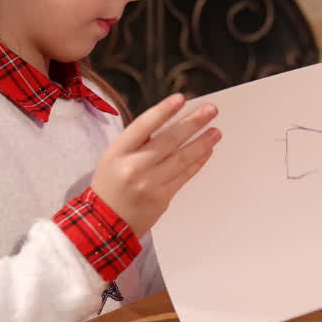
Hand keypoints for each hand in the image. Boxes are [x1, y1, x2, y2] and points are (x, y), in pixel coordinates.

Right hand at [90, 93, 220, 236]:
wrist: (105, 223)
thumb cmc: (110, 185)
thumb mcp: (113, 157)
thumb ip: (137, 142)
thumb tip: (171, 122)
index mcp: (117, 152)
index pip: (143, 126)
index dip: (163, 111)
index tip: (181, 99)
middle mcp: (133, 167)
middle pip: (168, 140)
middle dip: (192, 123)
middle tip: (211, 110)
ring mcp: (149, 184)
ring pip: (181, 159)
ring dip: (201, 143)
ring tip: (216, 131)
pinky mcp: (162, 199)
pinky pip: (184, 176)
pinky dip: (196, 162)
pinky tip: (207, 151)